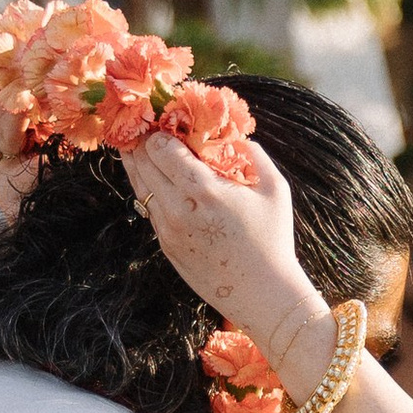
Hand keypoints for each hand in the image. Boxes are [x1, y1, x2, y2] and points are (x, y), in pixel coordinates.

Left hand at [124, 129, 331, 388]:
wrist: (263, 295)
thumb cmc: (273, 240)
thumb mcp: (275, 189)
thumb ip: (253, 153)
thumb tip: (233, 132)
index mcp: (204, 190)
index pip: (162, 147)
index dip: (159, 129)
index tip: (164, 117)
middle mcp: (178, 209)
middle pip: (142, 162)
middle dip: (141, 140)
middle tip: (145, 125)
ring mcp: (168, 229)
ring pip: (137, 185)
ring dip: (137, 162)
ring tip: (140, 145)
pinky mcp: (166, 245)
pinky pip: (147, 207)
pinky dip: (147, 187)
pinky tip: (155, 176)